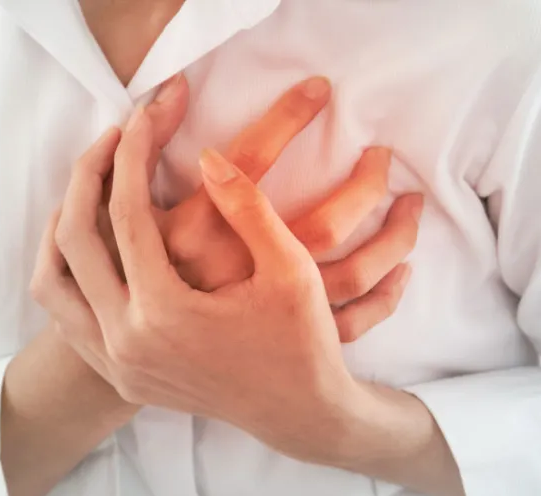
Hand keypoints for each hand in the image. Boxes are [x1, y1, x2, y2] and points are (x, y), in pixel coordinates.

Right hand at [97, 75, 421, 341]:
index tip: (319, 88)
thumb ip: (145, 152)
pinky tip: (403, 269)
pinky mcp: (293, 341)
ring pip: (355, 273)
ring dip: (395, 237)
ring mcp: (274, 314)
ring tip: (411, 203)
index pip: (254, 161)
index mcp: (203, 236)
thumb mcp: (128, 212)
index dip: (287, 118)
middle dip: (365, 183)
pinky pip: (358, 320)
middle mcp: (245, 275)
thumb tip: (168, 89)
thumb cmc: (131, 279)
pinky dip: (387, 295)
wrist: (138, 361)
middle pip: (327, 223)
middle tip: (382, 154)